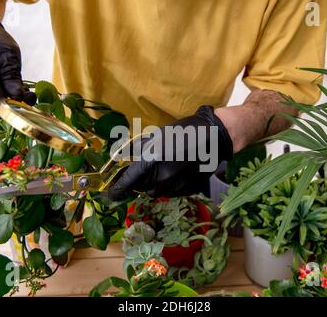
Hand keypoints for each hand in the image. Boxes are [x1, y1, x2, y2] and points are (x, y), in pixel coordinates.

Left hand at [108, 106, 232, 199]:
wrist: (215, 136)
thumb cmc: (186, 131)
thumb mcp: (159, 135)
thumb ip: (140, 149)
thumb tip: (124, 158)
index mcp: (153, 159)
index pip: (129, 181)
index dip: (117, 190)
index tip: (110, 195)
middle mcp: (163, 176)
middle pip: (142, 188)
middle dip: (140, 181)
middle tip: (148, 169)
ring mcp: (178, 185)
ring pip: (157, 191)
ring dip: (155, 183)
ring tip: (166, 167)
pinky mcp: (188, 189)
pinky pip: (172, 192)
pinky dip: (170, 185)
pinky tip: (178, 171)